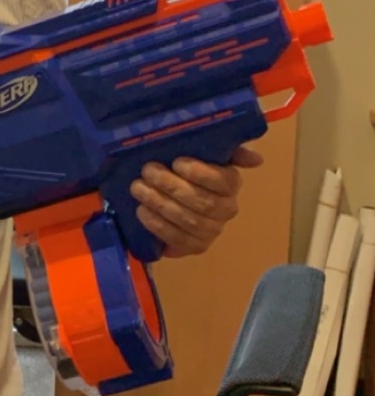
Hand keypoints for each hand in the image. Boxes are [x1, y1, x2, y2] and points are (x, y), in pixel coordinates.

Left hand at [130, 145, 263, 258]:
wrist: (171, 196)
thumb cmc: (187, 169)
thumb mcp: (206, 151)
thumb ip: (229, 148)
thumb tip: (257, 159)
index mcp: (231, 183)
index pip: (223, 181)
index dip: (200, 173)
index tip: (177, 162)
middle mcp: (227, 209)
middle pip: (202, 202)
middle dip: (171, 186)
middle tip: (148, 172)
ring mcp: (212, 231)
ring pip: (189, 221)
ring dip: (160, 204)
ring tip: (138, 189)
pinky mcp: (196, 247)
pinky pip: (179, 240)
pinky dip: (158, 226)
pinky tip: (143, 211)